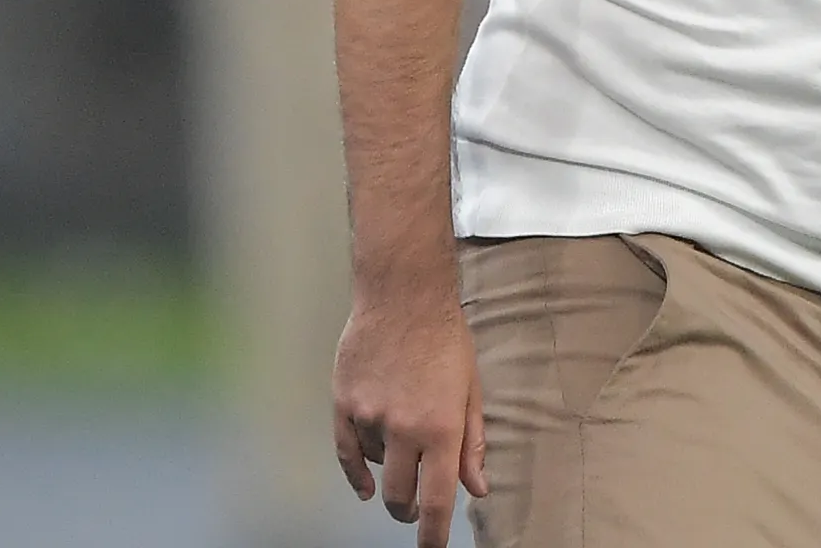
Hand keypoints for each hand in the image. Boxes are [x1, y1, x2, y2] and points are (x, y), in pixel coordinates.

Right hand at [332, 285, 487, 547]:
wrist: (404, 297)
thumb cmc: (446, 340)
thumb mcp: (472, 390)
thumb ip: (473, 443)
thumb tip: (477, 488)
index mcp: (442, 427)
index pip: (436, 498)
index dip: (432, 533)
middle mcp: (404, 429)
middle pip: (401, 495)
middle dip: (408, 511)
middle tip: (415, 511)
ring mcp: (369, 418)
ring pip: (378, 468)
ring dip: (392, 467)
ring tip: (405, 435)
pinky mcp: (344, 406)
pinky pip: (347, 454)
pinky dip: (357, 474)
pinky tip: (366, 486)